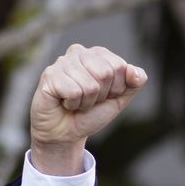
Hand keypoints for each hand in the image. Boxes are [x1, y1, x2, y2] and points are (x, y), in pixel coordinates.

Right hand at [29, 44, 147, 174]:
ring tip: (76, 103)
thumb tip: (134, 72)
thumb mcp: (118, 99)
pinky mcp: (49, 75)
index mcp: (97, 54)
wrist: (66, 133)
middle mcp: (78, 52)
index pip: (120, 67)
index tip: (103, 96)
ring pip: (90, 85)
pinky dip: (73, 104)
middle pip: (105, 74)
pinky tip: (64, 103)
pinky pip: (73, 92)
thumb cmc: (91, 113)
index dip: (115, 89)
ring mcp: (62, 62)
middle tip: (88, 100)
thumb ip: (133, 84)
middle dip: (101, 96)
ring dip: (86, 103)